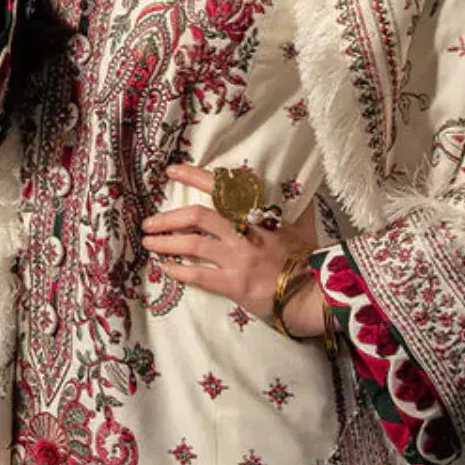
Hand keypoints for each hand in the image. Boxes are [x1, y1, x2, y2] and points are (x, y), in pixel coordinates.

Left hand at [140, 163, 324, 336]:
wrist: (315, 294)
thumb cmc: (310, 259)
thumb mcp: (304, 226)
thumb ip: (295, 208)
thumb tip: (300, 189)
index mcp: (261, 214)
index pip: (224, 188)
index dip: (195, 176)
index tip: (173, 170)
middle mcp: (246, 232)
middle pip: (198, 216)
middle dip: (169, 217)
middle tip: (149, 221)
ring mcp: (239, 258)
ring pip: (193, 244)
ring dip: (166, 242)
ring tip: (149, 243)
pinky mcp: (235, 284)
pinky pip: (198, 275)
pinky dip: (178, 270)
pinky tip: (166, 268)